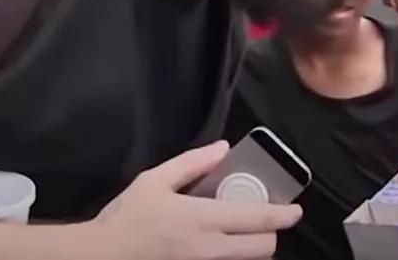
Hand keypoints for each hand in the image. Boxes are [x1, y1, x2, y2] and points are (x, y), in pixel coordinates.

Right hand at [88, 141, 301, 259]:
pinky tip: (224, 246)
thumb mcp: (155, 181)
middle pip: (263, 249)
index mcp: (203, 219)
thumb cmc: (127, 217)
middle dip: (272, 235)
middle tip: (266, 221)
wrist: (101, 258)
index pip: (258, 220)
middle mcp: (210, 249)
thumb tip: (223, 148)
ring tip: (245, 235)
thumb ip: (192, 163)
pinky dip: (235, 258)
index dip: (284, 215)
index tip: (296, 210)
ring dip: (254, 250)